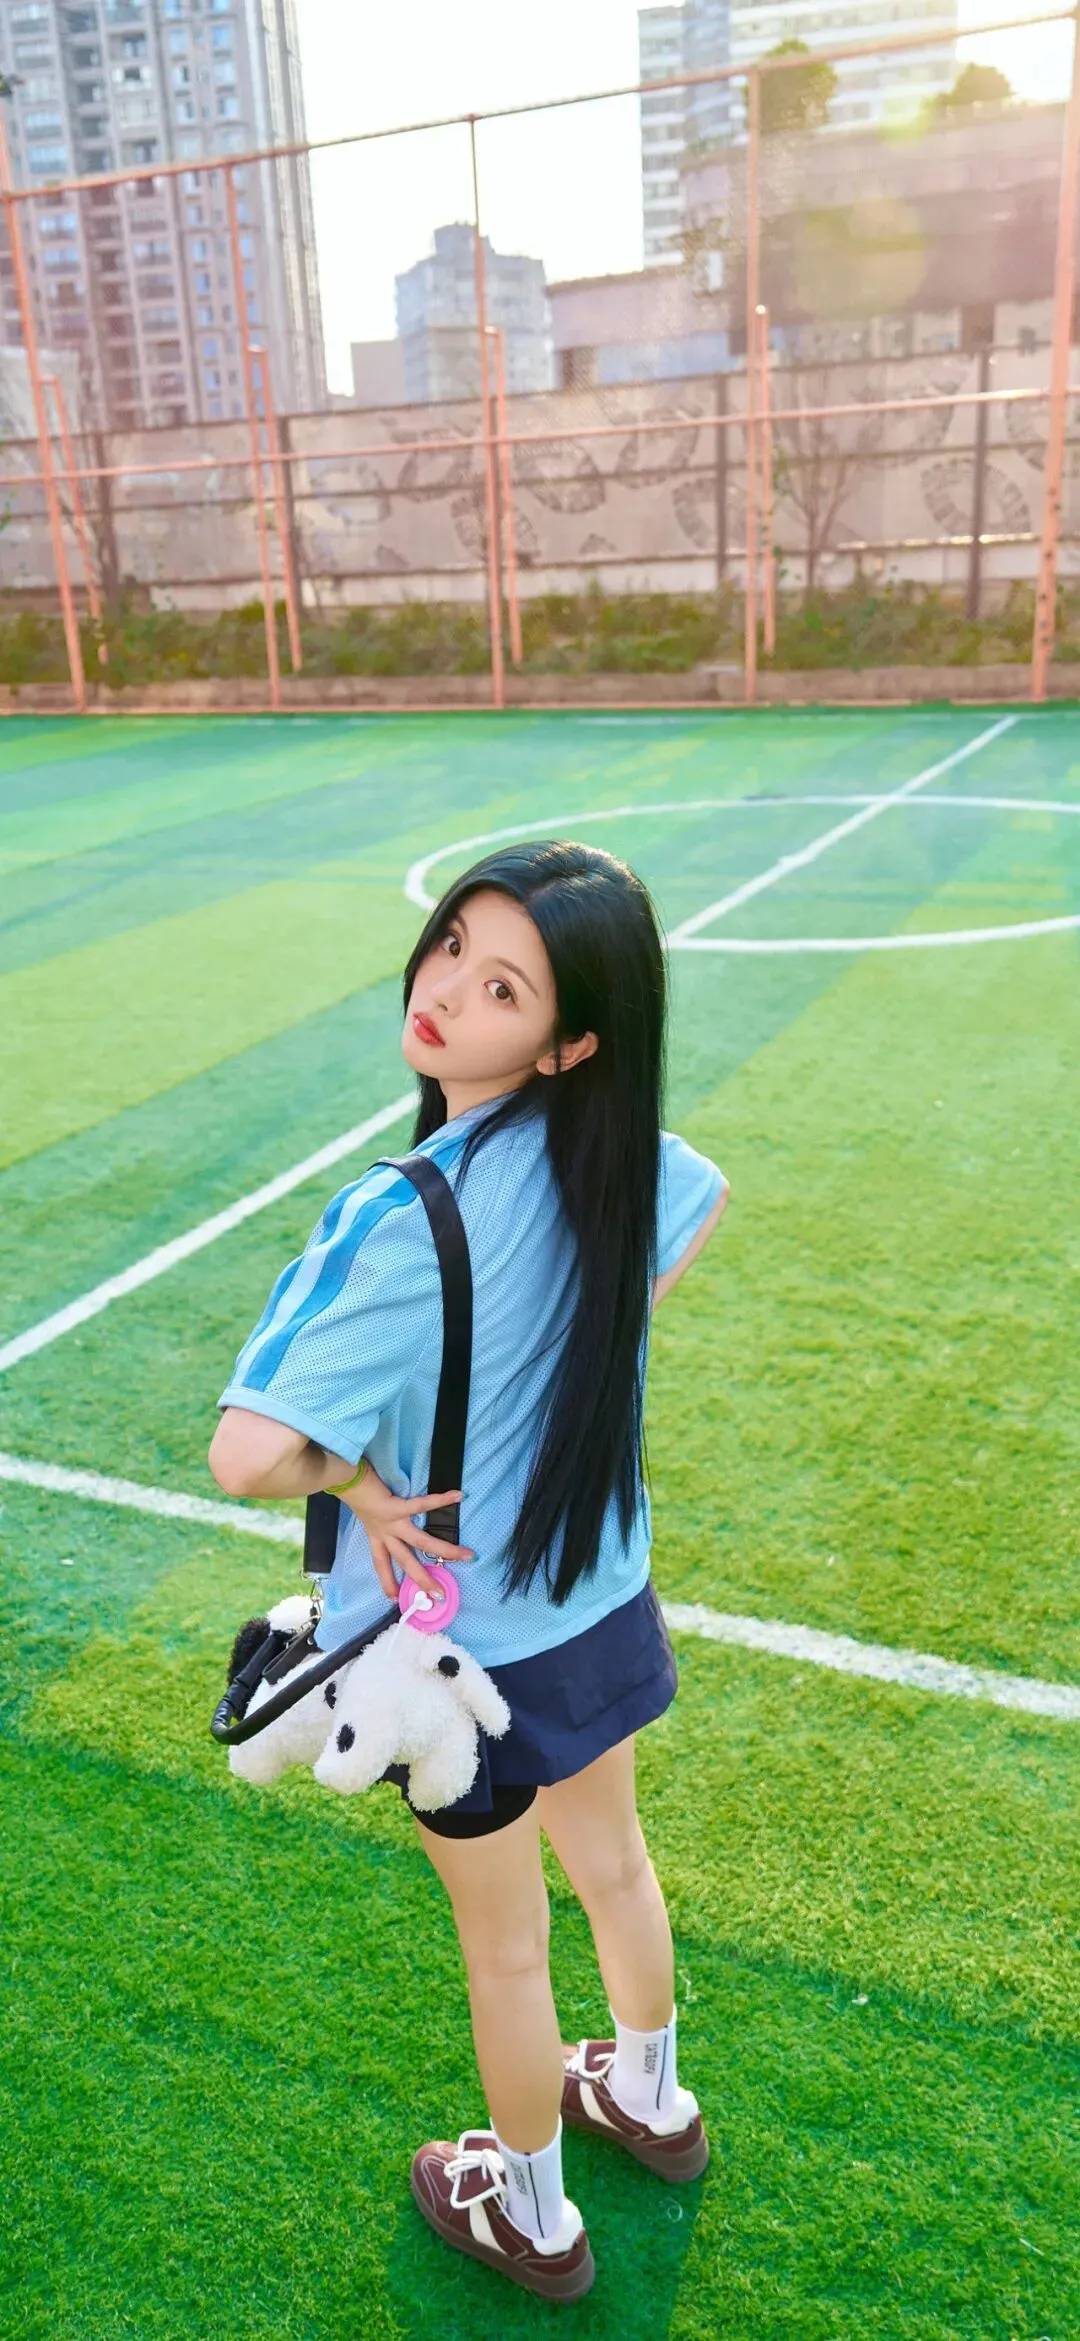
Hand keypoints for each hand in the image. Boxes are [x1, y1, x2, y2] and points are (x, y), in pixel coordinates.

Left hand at [338, 1464, 473, 1599]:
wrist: (342, 1476)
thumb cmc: (354, 1489)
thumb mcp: (363, 1509)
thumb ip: (372, 1514)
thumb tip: (379, 1510)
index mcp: (375, 1535)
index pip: (381, 1563)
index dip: (387, 1581)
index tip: (394, 1599)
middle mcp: (384, 1533)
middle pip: (406, 1561)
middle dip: (422, 1579)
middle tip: (439, 1595)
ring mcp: (391, 1522)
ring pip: (420, 1542)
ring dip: (445, 1549)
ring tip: (466, 1555)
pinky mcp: (395, 1506)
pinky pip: (421, 1504)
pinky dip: (440, 1500)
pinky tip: (458, 1496)